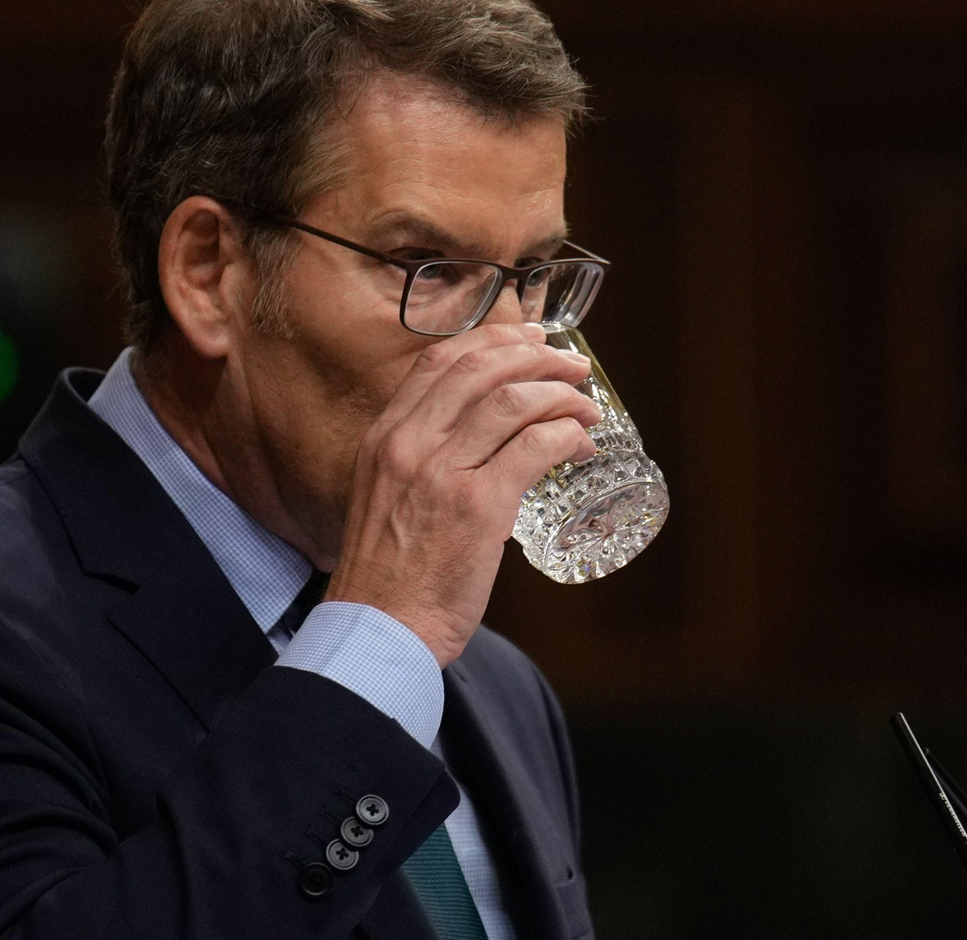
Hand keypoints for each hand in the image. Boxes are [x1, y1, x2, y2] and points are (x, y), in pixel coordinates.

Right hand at [326, 323, 600, 666]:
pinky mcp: (478, 507)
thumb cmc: (390, 575)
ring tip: (587, 408)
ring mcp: (443, 473)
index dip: (493, 337)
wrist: (379, 630)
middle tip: (573, 366)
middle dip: (538, 356)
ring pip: (514, 401)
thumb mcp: (385, 497)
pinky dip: (567, 436)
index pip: (440, 360)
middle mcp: (409, 444)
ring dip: (561, 396)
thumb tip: (475, 439)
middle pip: (483, 368)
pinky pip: (534, 447)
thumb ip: (419, 461)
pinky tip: (580, 446)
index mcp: (384, 436)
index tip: (529, 337)